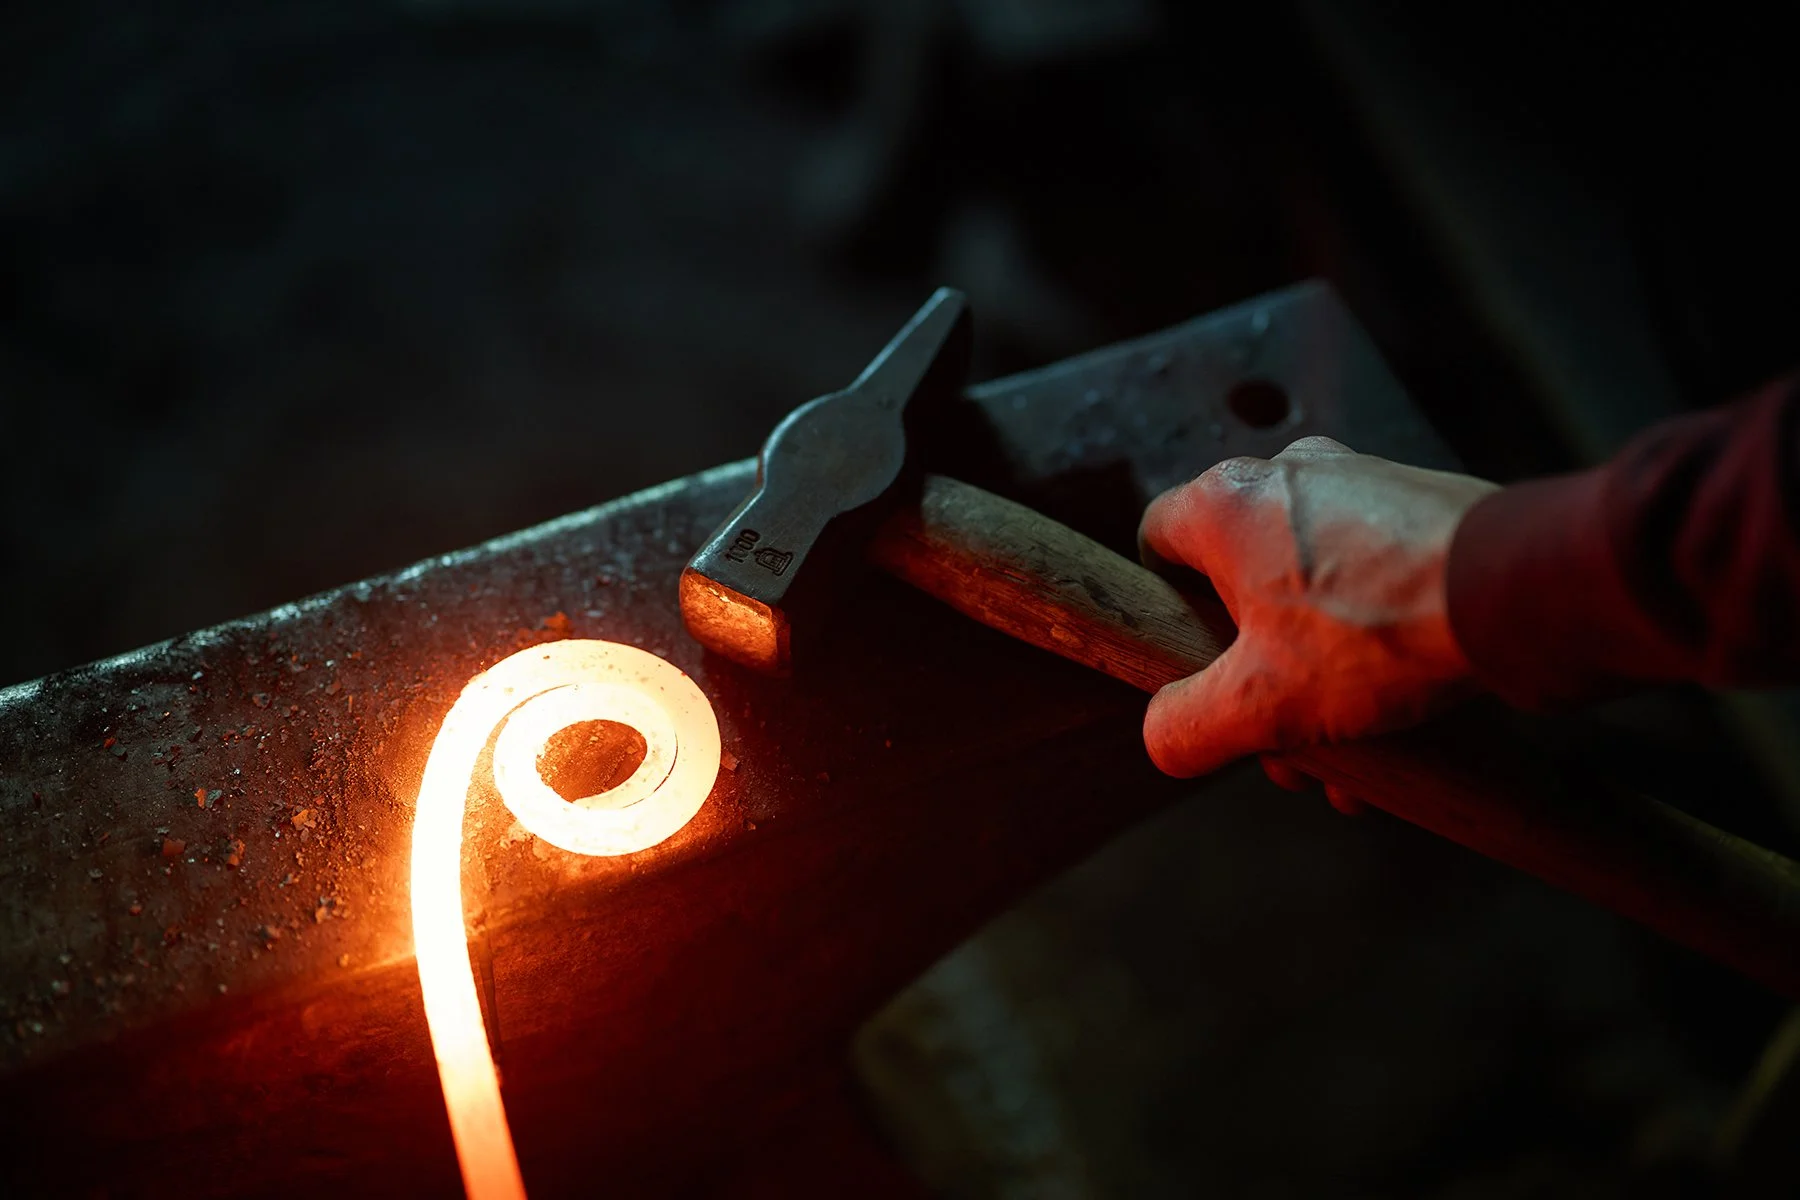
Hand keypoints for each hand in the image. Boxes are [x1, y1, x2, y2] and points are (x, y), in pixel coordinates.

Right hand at [1138, 436, 1496, 779]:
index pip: (1154, 541)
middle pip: (1238, 583)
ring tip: (1350, 756)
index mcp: (1228, 502)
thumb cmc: (1375, 632)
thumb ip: (1188, 725)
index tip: (1193, 668)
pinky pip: (1370, 585)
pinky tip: (1399, 727)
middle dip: (1254, 675)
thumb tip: (1164, 739)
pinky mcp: (1419, 511)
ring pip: (1308, 594)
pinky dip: (1370, 649)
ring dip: (1315, 678)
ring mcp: (1359, 485)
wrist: (1518, 593)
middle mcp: (1289, 474)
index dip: (1164, 611)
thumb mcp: (1260, 703)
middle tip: (1281, 743)